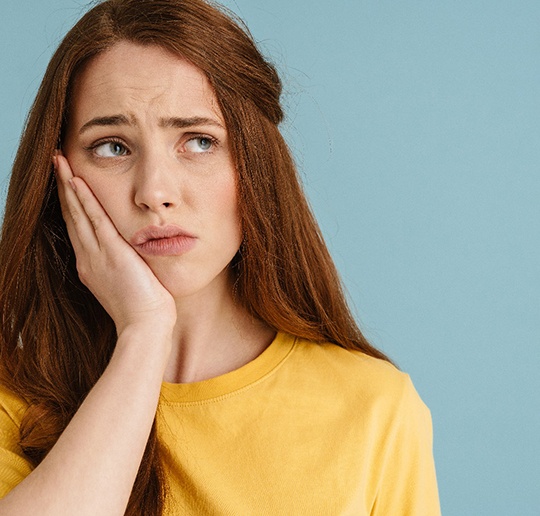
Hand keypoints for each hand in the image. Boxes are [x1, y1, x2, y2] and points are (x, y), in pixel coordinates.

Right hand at [55, 152, 176, 336]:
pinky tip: (77, 181)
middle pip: (72, 216)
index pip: (79, 227)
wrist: (145, 326)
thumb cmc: (144, 310)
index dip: (71, 204)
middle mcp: (88, 259)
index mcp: (92, 266)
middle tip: (56, 163)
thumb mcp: (130, 283)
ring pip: (78, 213)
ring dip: (68, 186)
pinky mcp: (112, 253)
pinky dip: (84, 200)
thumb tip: (132, 254)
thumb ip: (125, 265)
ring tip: (59, 162)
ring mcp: (97, 256)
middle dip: (63, 188)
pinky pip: (95, 220)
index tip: (67, 183)